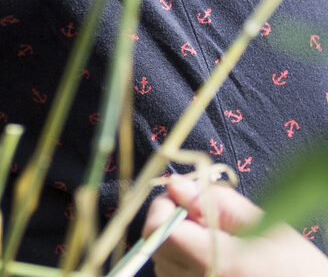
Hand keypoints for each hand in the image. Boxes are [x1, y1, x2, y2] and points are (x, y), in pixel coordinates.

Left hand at [149, 174, 327, 276]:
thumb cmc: (297, 266)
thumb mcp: (267, 226)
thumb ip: (217, 202)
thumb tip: (176, 185)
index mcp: (221, 262)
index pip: (160, 229)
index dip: (165, 207)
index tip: (185, 199)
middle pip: (155, 244)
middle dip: (170, 222)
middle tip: (203, 219)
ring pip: (161, 261)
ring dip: (176, 243)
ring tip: (213, 243)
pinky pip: (174, 276)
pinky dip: (183, 263)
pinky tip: (212, 260)